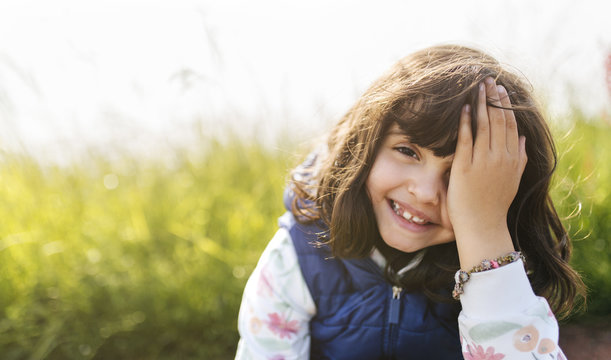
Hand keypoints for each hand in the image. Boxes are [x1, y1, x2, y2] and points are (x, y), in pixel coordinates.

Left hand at [447, 77, 527, 268]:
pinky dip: (466, 122)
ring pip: (484, 125)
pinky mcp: (465, 167)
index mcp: (512, 159)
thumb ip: (519, 159)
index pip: (510, 124)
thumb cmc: (494, 205)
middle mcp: (500, 157)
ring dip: (481, 103)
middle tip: (488, 80)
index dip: (505, 105)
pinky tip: (465, 108)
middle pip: (498, 120)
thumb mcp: (513, 181)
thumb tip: (522, 139)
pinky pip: (466, 139)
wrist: (482, 226)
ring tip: (477, 87)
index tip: (501, 90)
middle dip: (494, 98)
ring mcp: (483, 161)